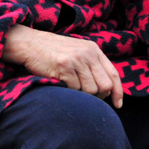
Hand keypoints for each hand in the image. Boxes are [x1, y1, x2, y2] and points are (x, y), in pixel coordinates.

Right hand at [3, 25, 122, 107]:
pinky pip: (75, 89)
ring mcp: (76, 60)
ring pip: (90, 90)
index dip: (118, 92)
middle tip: (87, 97)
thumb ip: (92, 64)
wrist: (30, 44)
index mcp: (93, 49)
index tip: (117, 105)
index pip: (113, 74)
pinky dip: (69, 91)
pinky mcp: (64, 67)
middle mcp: (88, 53)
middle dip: (99, 96)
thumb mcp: (77, 51)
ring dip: (82, 94)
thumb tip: (107, 88)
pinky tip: (61, 82)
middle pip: (105, 86)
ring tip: (71, 86)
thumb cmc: (53, 51)